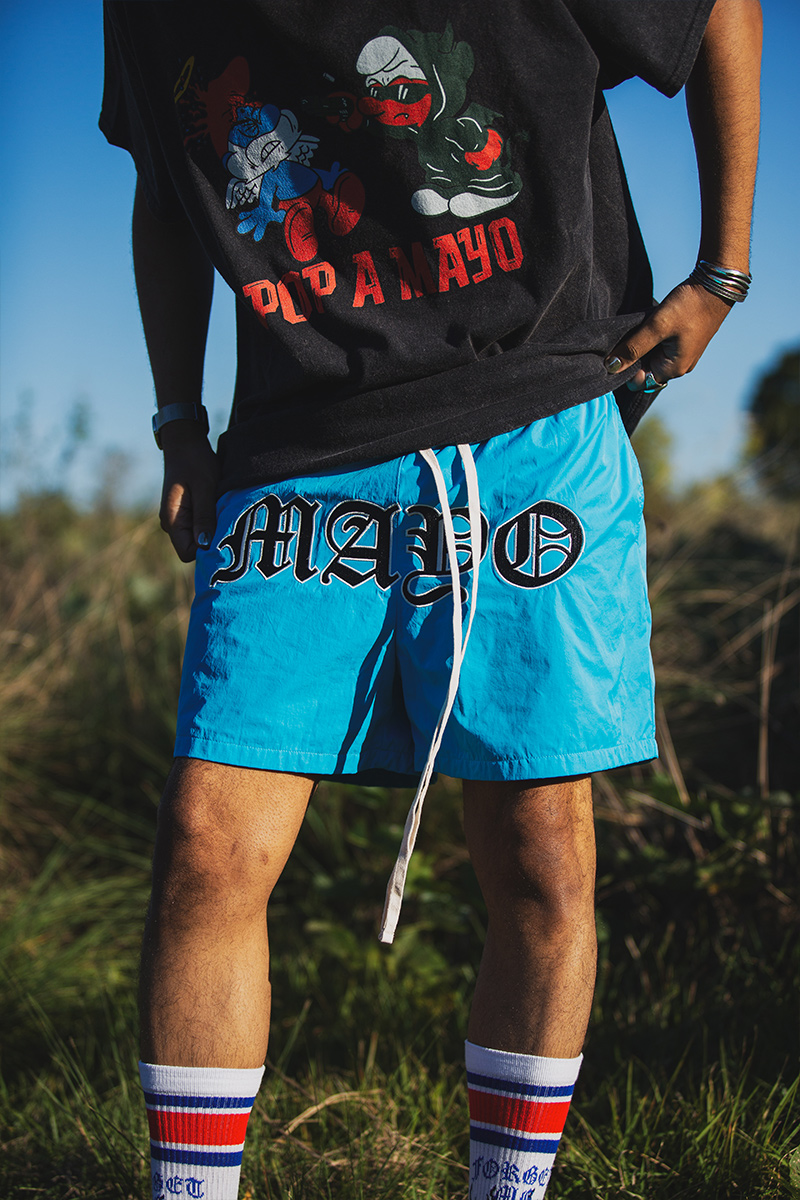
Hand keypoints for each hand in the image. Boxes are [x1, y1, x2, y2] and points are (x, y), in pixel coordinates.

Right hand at [159, 424, 218, 561]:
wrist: (185, 443)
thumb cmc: (194, 461)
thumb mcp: (203, 487)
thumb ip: (204, 516)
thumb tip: (205, 545)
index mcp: (172, 520)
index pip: (188, 553)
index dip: (206, 549)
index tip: (224, 535)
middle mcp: (173, 524)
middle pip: (195, 548)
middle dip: (212, 540)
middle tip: (228, 522)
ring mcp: (179, 519)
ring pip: (199, 538)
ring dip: (214, 530)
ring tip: (223, 511)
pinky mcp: (187, 514)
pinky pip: (201, 527)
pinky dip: (213, 522)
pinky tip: (221, 508)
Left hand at [604, 279, 733, 386]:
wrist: (716, 284)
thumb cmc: (688, 306)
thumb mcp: (656, 327)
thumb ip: (633, 348)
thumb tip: (610, 367)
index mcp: (674, 369)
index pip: (639, 382)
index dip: (626, 369)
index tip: (619, 350)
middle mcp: (680, 367)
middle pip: (646, 370)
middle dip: (634, 356)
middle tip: (630, 335)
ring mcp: (684, 355)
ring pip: (653, 358)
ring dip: (643, 346)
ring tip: (642, 328)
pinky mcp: (684, 342)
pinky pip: (662, 348)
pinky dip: (653, 339)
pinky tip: (651, 324)